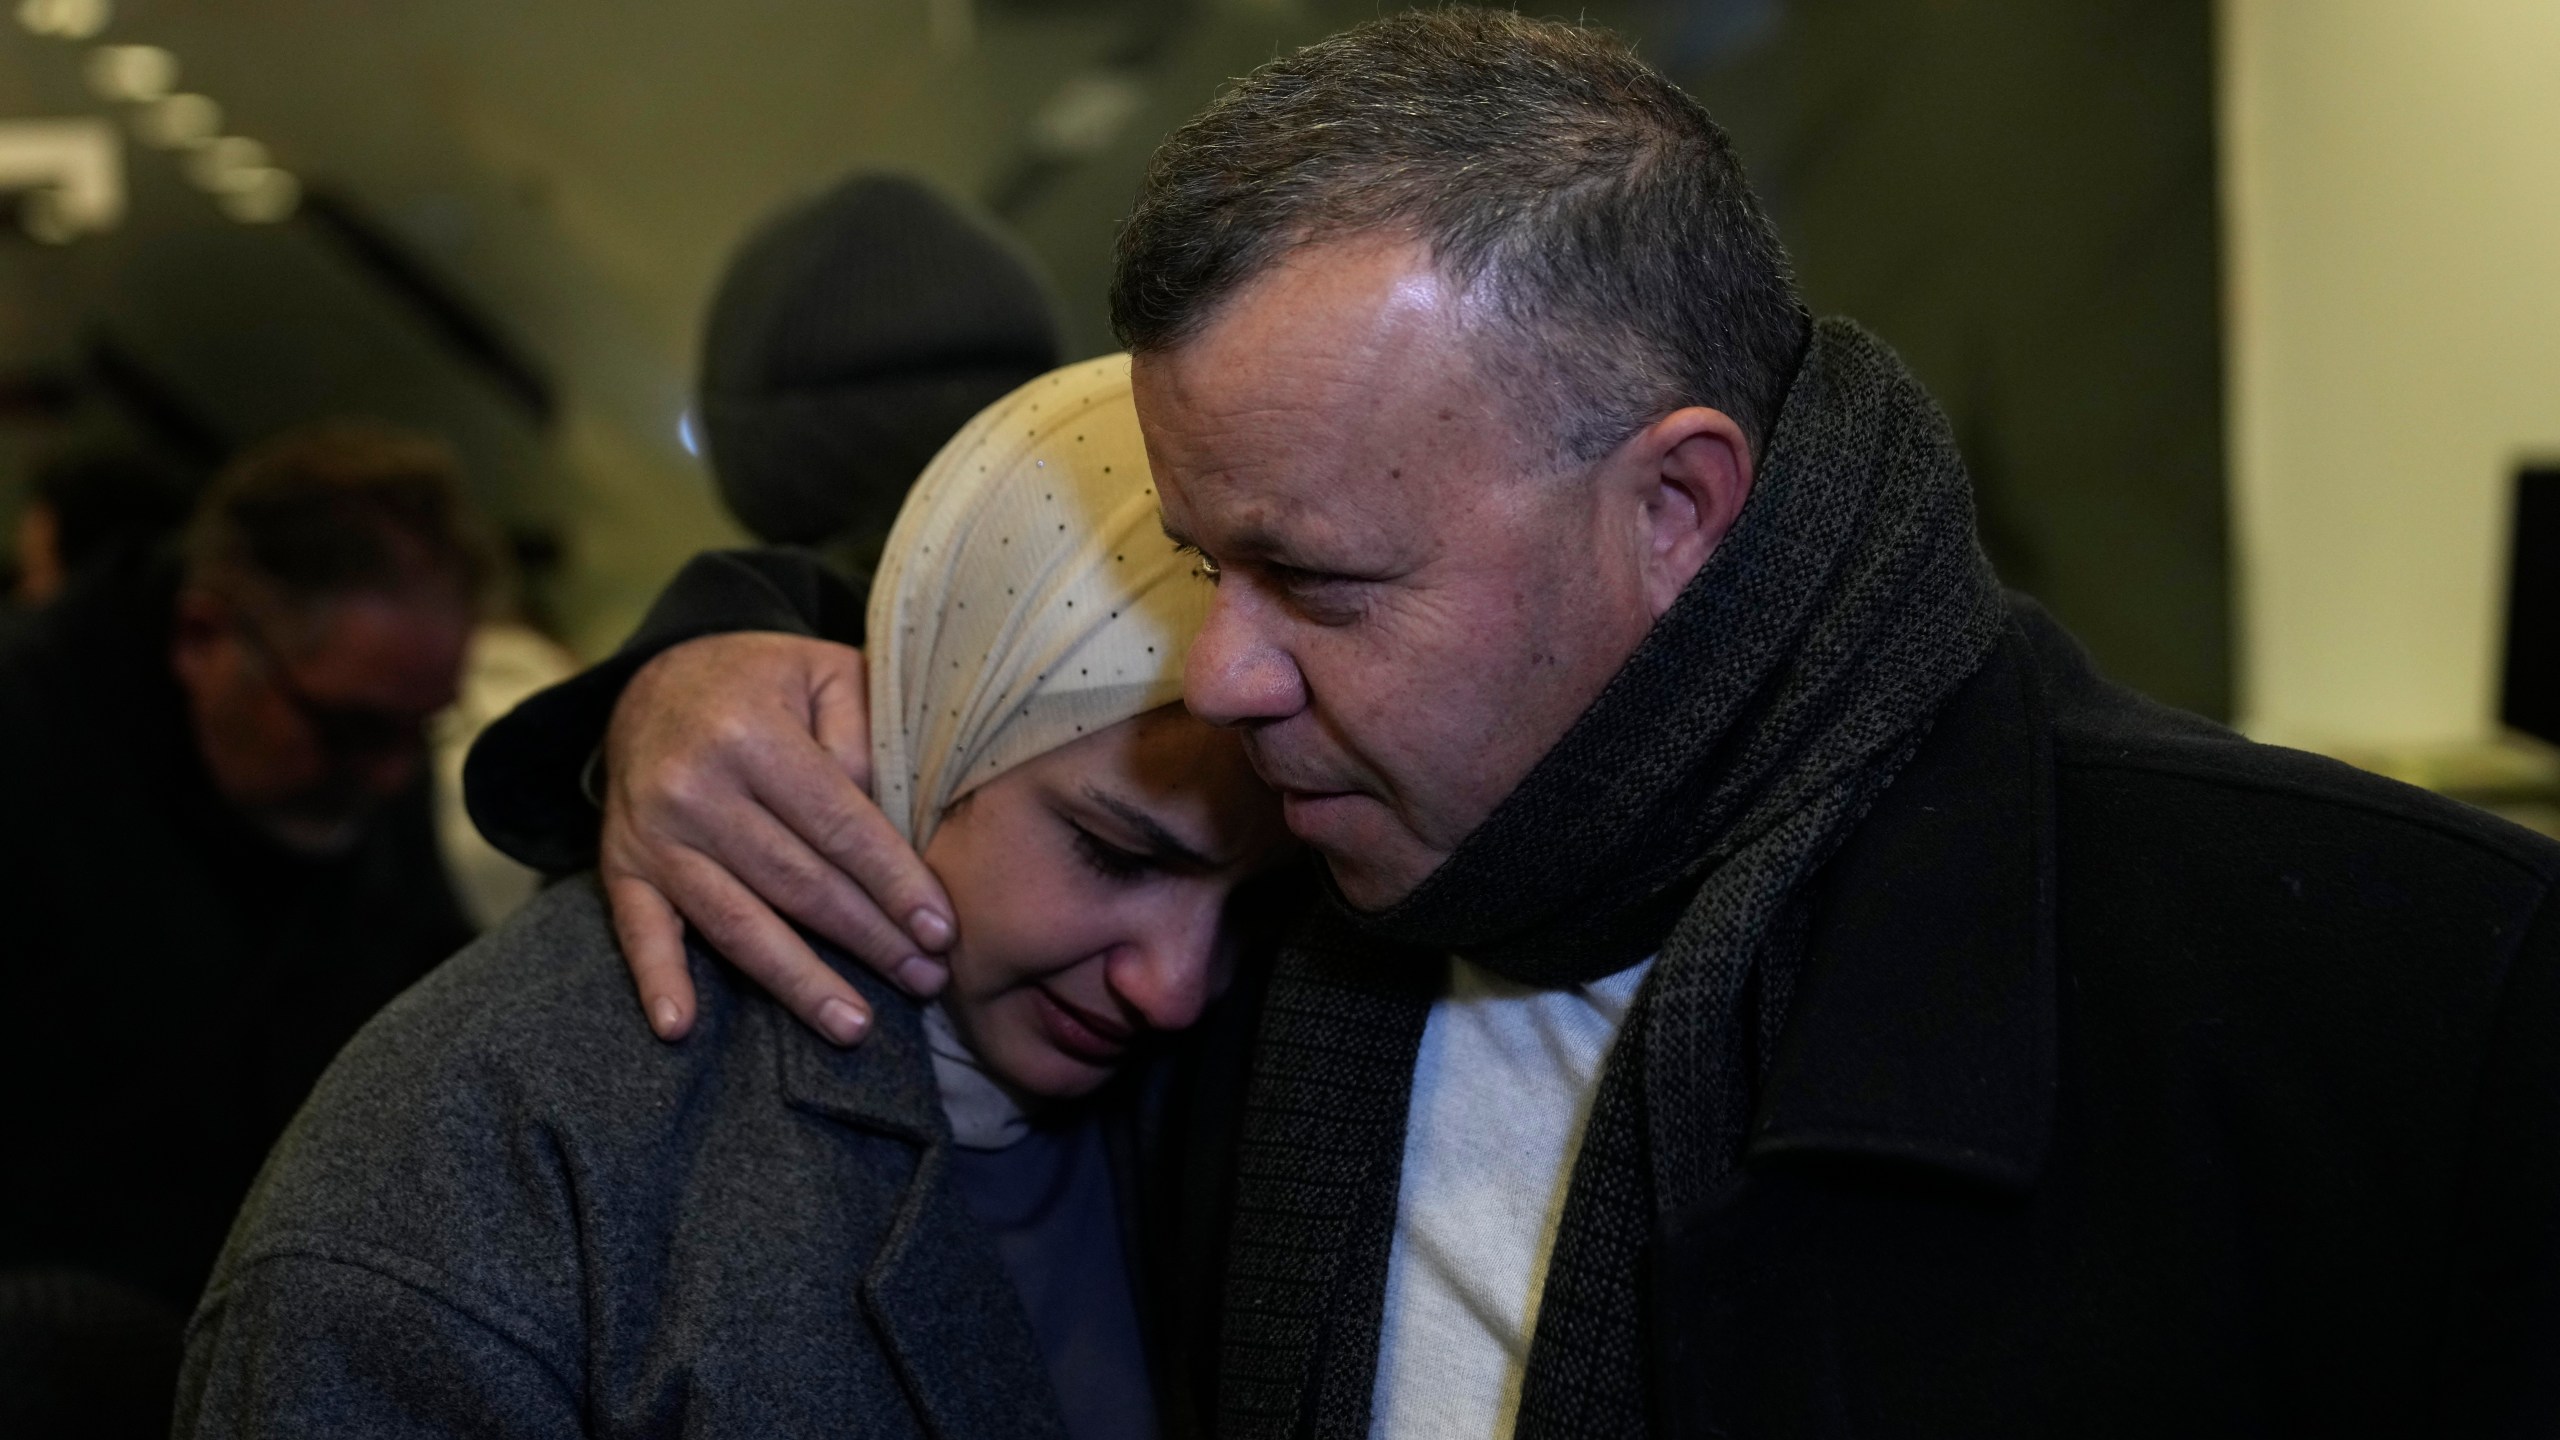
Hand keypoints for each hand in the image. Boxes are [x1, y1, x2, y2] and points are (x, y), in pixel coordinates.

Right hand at [599, 632, 954, 1044]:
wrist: (658, 678)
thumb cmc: (767, 683)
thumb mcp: (829, 673)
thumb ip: (865, 737)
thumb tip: (888, 829)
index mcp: (751, 734)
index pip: (839, 827)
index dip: (894, 885)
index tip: (941, 933)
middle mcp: (693, 787)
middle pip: (797, 884)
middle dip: (869, 940)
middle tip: (925, 980)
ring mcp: (651, 833)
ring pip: (736, 924)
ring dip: (799, 982)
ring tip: (855, 1026)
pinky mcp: (621, 865)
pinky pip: (640, 931)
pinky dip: (657, 980)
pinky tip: (680, 1028)